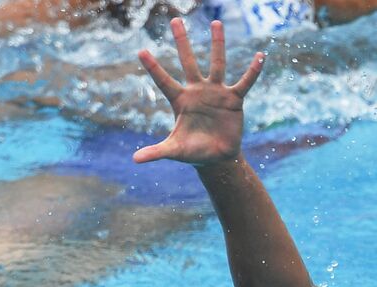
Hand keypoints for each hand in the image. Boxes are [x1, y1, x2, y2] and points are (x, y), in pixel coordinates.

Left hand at [134, 18, 264, 165]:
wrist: (216, 157)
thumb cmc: (193, 152)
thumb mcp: (174, 150)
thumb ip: (155, 152)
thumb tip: (134, 159)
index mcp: (181, 101)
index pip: (164, 82)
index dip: (153, 68)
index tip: (141, 51)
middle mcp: (197, 91)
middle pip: (188, 62)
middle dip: (182, 42)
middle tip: (175, 20)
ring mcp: (216, 92)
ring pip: (217, 64)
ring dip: (217, 44)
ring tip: (216, 24)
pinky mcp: (233, 99)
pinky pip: (245, 82)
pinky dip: (253, 71)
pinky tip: (260, 56)